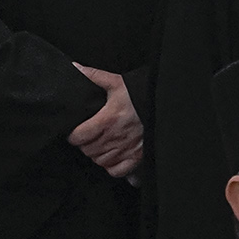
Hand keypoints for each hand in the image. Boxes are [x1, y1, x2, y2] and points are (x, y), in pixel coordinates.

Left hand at [67, 64, 142, 180]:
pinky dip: (112, 167)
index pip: (78, 137)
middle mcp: (115, 137)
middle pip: (88, 150)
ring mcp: (127, 149)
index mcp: (107, 120)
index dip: (73, 135)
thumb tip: (76, 68)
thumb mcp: (117, 82)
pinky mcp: (138, 156)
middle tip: (88, 138)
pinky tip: (112, 158)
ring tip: (100, 146)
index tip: (75, 132)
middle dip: (85, 145)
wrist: (165, 103)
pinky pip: (117, 171)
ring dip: (97, 155)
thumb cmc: (140, 94)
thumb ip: (95, 76)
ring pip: (100, 161)